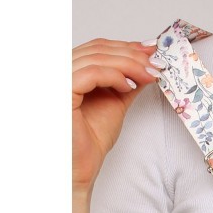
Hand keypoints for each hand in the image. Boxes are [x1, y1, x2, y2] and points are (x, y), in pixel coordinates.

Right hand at [72, 36, 165, 194]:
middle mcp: (59, 70)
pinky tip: (130, 86)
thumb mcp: (116, 102)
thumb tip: (148, 67)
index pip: (98, 48)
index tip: (152, 52)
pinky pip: (91, 73)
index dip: (127, 47)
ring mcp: (56, 79)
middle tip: (156, 63)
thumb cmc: (91, 139)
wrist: (80, 166)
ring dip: (130, 65)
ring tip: (150, 76)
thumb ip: (128, 82)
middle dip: (133, 55)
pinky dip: (114, 76)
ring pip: (97, 58)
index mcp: (70, 69)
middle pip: (98, 49)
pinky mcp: (60, 91)